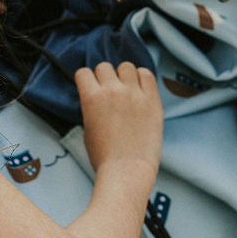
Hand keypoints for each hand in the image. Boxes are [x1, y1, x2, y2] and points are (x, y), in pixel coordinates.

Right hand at [76, 60, 162, 186]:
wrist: (127, 171)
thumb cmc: (105, 157)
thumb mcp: (88, 129)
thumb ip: (92, 107)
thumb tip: (98, 98)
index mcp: (91, 98)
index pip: (84, 73)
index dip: (86, 80)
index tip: (91, 86)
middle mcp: (112, 91)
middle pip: (105, 67)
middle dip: (104, 77)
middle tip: (109, 91)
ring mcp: (134, 94)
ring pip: (126, 66)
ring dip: (124, 75)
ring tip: (127, 89)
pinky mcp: (152, 100)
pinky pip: (147, 74)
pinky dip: (142, 78)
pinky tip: (140, 89)